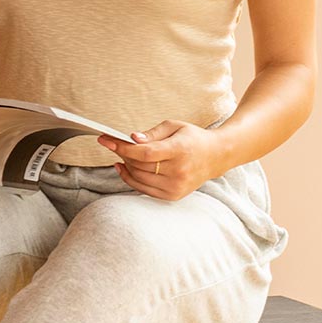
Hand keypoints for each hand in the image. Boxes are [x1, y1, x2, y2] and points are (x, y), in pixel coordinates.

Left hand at [97, 119, 225, 200]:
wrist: (215, 156)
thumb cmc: (192, 138)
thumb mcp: (173, 126)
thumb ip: (151, 133)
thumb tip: (132, 139)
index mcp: (180, 150)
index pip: (144, 153)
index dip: (122, 148)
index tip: (105, 140)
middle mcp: (179, 171)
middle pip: (139, 166)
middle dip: (122, 154)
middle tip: (113, 143)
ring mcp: (176, 186)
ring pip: (139, 178)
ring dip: (125, 166)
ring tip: (121, 154)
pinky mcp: (172, 195)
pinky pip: (143, 189)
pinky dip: (130, 179)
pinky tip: (123, 168)